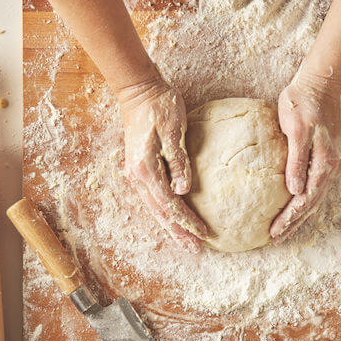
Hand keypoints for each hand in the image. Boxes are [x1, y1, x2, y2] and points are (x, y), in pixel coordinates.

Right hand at [118, 72, 207, 251]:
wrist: (138, 90)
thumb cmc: (159, 105)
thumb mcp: (173, 130)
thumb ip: (178, 160)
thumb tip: (183, 191)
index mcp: (145, 168)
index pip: (170, 204)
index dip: (187, 221)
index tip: (204, 234)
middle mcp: (137, 176)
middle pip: (160, 213)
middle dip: (178, 233)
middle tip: (196, 250)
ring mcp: (136, 174)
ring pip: (155, 209)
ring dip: (171, 227)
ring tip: (187, 242)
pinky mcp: (140, 169)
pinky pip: (154, 199)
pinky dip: (165, 213)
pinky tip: (174, 220)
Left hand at [270, 66, 340, 243]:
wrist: (320, 83)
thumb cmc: (303, 103)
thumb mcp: (296, 129)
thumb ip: (296, 160)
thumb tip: (295, 190)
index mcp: (324, 163)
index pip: (305, 200)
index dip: (289, 219)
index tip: (274, 233)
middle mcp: (332, 167)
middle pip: (311, 204)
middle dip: (294, 223)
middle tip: (276, 238)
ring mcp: (332, 162)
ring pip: (315, 197)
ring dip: (300, 215)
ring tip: (284, 229)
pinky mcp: (327, 156)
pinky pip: (316, 186)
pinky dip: (305, 200)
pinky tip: (295, 203)